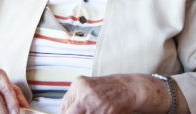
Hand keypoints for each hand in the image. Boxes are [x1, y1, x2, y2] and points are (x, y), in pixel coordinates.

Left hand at [60, 74, 180, 113]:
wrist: (132, 87)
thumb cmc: (110, 89)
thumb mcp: (89, 89)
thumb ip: (76, 100)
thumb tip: (64, 112)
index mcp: (78, 84)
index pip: (63, 108)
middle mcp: (84, 91)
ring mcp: (95, 101)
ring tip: (97, 112)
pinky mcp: (106, 110)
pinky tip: (105, 112)